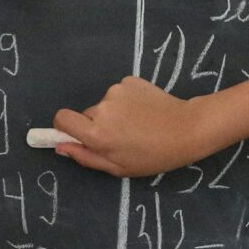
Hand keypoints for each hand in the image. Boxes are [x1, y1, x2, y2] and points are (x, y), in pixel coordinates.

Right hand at [51, 76, 218, 177]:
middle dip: (98, 125)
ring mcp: (116, 91)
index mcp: (96, 132)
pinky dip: (128, 102)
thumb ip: (86, 157)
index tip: (79, 135)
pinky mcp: (130, 81)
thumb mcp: (118, 167)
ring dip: (115, 113)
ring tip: (139, 124)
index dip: (65, 127)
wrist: (188, 128)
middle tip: (123, 137)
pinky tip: (145, 111)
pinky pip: (120, 94)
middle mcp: (101, 108)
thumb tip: (61, 146)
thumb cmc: (153, 156)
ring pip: (105, 104)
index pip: (61, 119)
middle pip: (86, 114)